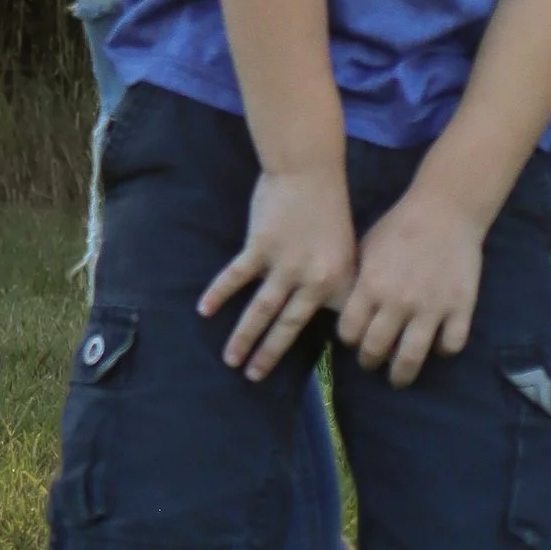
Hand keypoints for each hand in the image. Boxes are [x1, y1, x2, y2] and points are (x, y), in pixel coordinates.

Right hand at [200, 162, 355, 378]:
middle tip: (253, 378)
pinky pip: (236, 277)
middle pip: (288, 327)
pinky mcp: (261, 248)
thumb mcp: (346, 250)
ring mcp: (285, 265)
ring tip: (230, 360)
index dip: (317, 347)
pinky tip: (204, 310)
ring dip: (244, 337)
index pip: (330, 325)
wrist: (311, 172)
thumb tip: (328, 314)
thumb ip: (337, 283)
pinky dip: (219, 294)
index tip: (305, 374)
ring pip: (261, 310)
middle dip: (269, 355)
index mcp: (339, 282)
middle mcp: (313, 280)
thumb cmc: (330, 209)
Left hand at [338, 185, 484, 387]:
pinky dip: (442, 350)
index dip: (349, 340)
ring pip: (411, 359)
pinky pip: (450, 346)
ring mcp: (432, 308)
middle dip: (369, 362)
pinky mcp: (460, 308)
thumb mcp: (367, 248)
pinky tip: (436, 344)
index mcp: (371, 285)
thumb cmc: (401, 225)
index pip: (349, 332)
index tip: (354, 340)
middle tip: (373, 362)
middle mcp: (398, 302)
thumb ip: (358, 282)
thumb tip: (345, 312)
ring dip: (400, 373)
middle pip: (375, 350)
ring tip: (399, 376)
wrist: (446, 208)